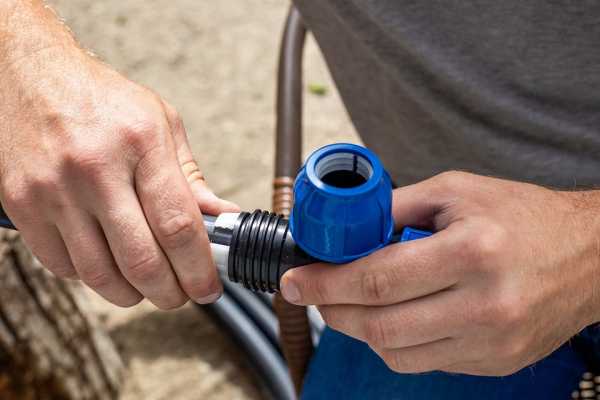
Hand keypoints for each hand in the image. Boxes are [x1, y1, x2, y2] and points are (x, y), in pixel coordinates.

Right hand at [0, 43, 237, 308]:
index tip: (208, 287)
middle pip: (141, 261)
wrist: (31, 76)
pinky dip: (91, 278)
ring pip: (100, 274)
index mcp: (141, 143)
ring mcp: (53, 190)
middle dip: (170, 292)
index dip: (199, 268)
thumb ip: (190, 176)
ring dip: (132, 293)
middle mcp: (95, 168)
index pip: (178, 225)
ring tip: (147, 287)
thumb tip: (221, 218)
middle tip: (181, 295)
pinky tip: (107, 264)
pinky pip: (62, 266)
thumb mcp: (161, 123)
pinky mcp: (22, 205)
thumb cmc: (103, 99)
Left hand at [281, 171, 599, 375]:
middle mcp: (484, 306)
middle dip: (332, 309)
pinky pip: (425, 363)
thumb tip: (344, 226)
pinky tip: (392, 317)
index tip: (295, 279)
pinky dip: (395, 343)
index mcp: (471, 252)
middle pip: (380, 325)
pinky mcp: (497, 363)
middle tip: (312, 291)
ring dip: (360, 329)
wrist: (590, 256)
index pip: (376, 280)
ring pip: (397, 352)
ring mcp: (492, 343)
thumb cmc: (524, 216)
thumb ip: (395, 209)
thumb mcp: (456, 192)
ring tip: (348, 303)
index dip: (324, 282)